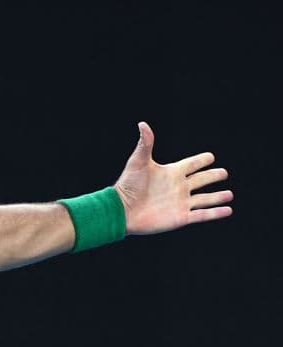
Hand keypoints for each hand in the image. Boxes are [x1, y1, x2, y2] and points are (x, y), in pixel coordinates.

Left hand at [114, 121, 232, 234]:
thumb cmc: (128, 186)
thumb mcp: (138, 162)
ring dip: (218, 196)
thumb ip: (145, 144)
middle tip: (223, 173)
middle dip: (213, 176)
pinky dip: (215, 213)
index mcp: (171, 173)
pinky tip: (228, 210)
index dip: (201, 160)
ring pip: (205, 199)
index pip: (191, 164)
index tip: (210, 157)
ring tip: (230, 194)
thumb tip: (142, 124)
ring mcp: (180, 203)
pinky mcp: (180, 217)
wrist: (121, 211)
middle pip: (201, 180)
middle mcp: (178, 187)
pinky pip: (202, 215)